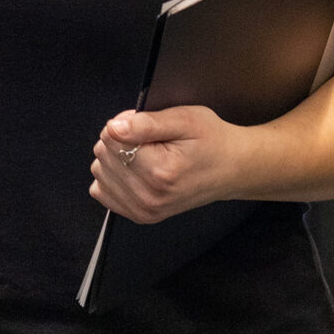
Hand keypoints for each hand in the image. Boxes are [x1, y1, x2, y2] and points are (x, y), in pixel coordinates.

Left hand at [89, 106, 249, 225]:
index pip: (111, 138)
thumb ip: (146, 123)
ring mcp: (144, 209)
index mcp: (160, 172)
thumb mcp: (185, 119)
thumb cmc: (212, 141)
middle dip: (121, 140)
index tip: (147, 125)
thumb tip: (114, 128)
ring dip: (117, 158)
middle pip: (104, 154)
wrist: (233, 169)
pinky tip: (136, 170)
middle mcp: (149, 196)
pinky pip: (102, 191)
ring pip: (100, 171)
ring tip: (148, 154)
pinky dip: (113, 177)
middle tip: (152, 139)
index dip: (126, 123)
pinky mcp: (140, 215)